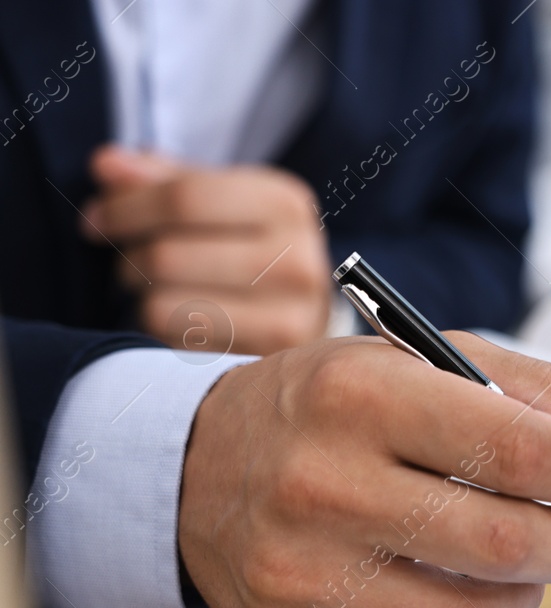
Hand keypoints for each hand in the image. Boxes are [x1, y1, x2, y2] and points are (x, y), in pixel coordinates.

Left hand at [82, 145, 330, 353]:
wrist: (309, 313)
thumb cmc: (252, 248)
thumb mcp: (220, 201)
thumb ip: (163, 179)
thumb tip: (106, 165)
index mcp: (284, 202)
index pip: (184, 198)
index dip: (126, 208)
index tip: (97, 220)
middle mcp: (297, 256)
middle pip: (168, 254)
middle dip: (130, 258)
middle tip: (131, 263)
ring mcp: (291, 312)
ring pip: (164, 303)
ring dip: (144, 297)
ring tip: (160, 291)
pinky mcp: (272, 355)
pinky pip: (178, 341)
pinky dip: (166, 330)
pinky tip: (183, 321)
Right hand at [179, 333, 550, 607]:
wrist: (195, 462)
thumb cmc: (325, 411)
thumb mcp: (417, 357)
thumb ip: (525, 390)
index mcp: (363, 398)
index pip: (515, 448)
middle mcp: (322, 486)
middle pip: (499, 545)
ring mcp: (299, 576)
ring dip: (522, 605)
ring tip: (518, 573)